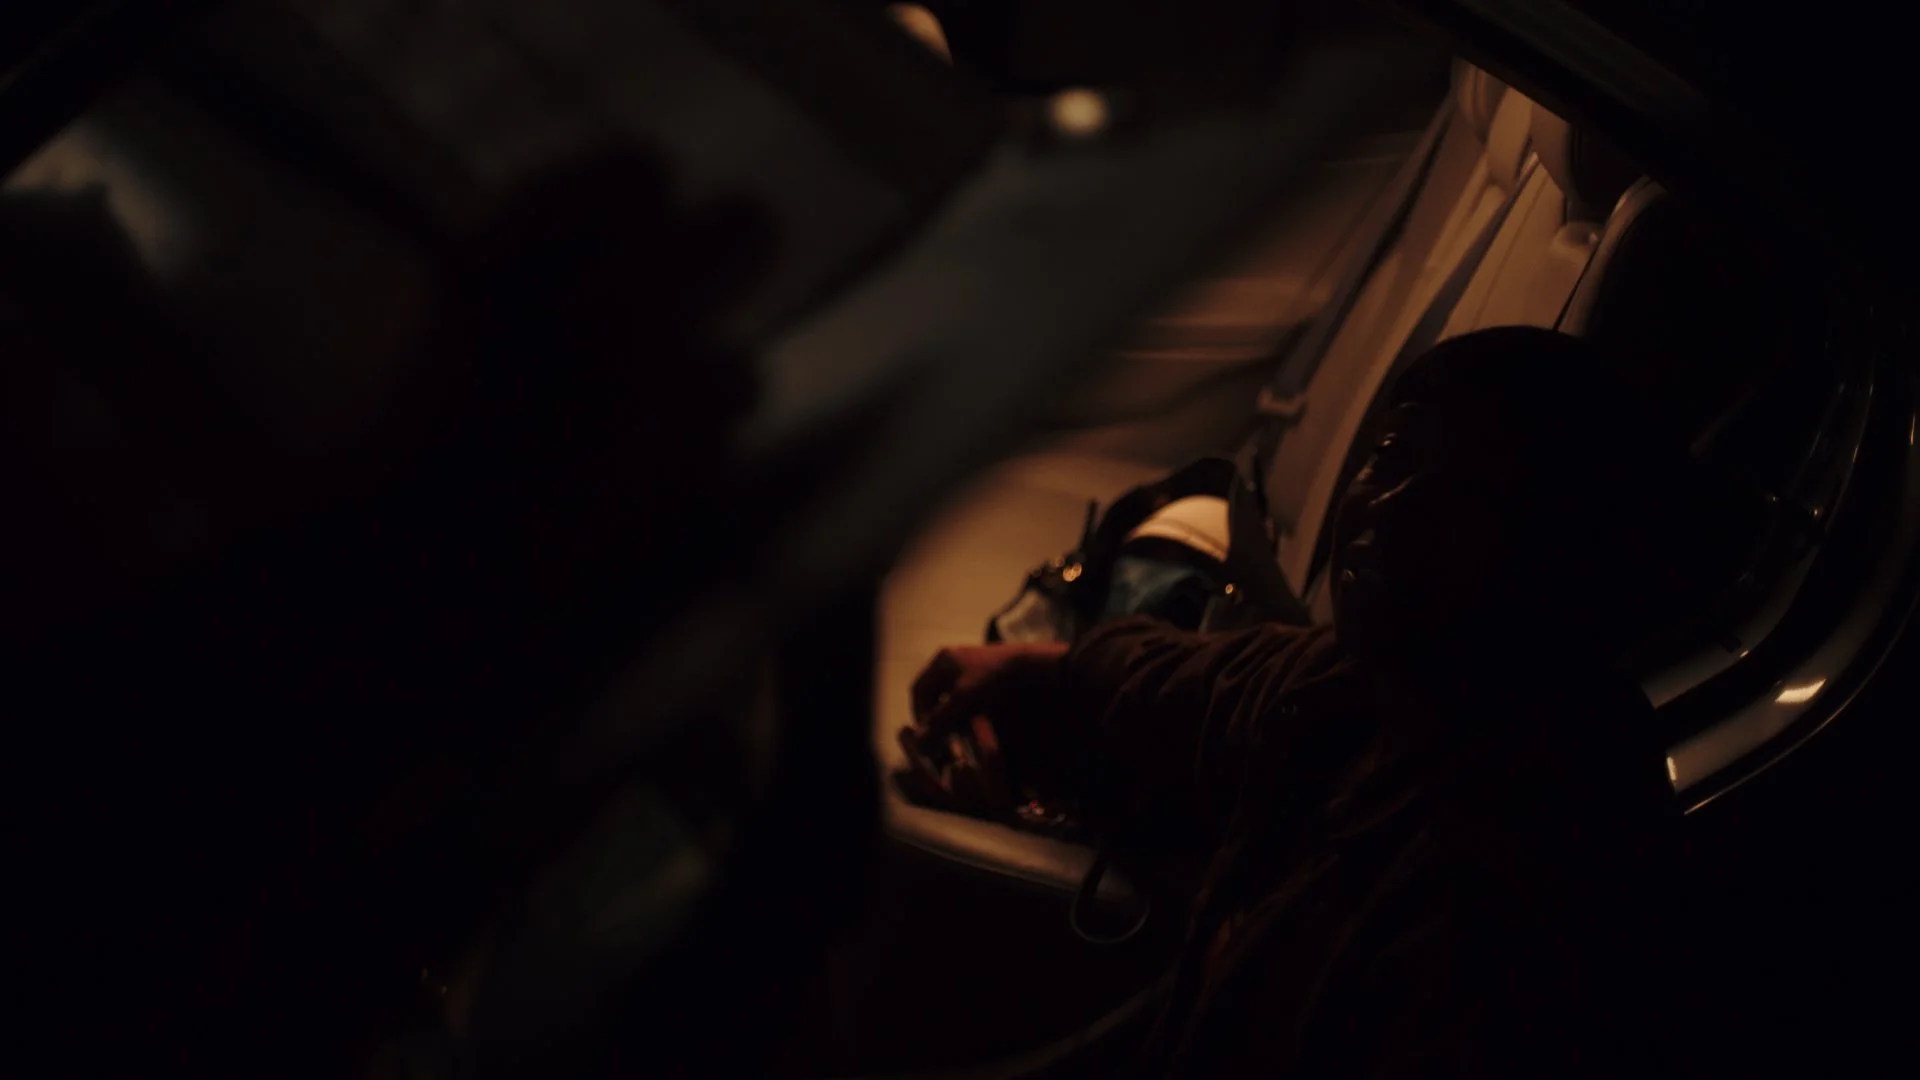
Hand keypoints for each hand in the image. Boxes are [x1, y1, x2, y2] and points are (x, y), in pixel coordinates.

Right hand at [897, 642, 1068, 814]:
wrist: (1030, 665)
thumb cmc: (991, 678)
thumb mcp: (962, 700)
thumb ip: (939, 721)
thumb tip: (919, 742)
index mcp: (942, 660)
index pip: (918, 689)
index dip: (918, 713)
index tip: (925, 734)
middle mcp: (953, 660)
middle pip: (934, 693)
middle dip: (937, 716)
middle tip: (943, 736)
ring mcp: (971, 664)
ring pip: (952, 695)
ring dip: (952, 715)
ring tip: (959, 733)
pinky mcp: (987, 672)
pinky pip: (968, 694)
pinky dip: (967, 710)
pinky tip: (976, 722)